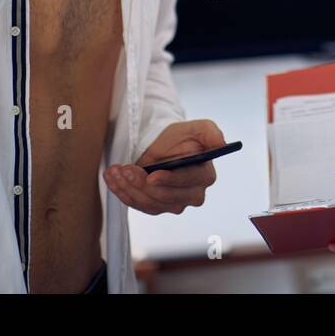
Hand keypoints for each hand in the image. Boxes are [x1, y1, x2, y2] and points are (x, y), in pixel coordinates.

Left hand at [103, 119, 225, 215]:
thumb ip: (211, 132)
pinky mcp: (157, 207)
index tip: (152, 175)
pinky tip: (113, 179)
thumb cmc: (179, 137)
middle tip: (125, 169)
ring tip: (115, 170)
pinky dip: (123, 193)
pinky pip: (139, 206)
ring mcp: (174, 203)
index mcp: (205, 175)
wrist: (160, 145)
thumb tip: (221, 144)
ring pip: (150, 202)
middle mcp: (193, 194)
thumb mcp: (196, 128)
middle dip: (143, 184)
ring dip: (129, 188)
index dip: (170, 180)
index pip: (188, 182)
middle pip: (167, 197)